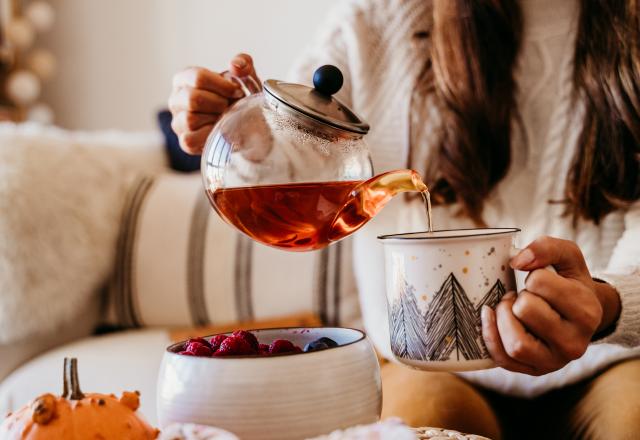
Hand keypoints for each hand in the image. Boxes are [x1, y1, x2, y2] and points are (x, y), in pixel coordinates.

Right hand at [168, 53, 259, 154]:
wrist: (245, 124)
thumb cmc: (238, 98)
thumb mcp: (244, 77)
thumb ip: (243, 63)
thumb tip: (236, 66)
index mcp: (184, 79)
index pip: (197, 77)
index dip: (222, 85)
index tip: (237, 91)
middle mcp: (175, 100)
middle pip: (193, 99)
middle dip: (219, 103)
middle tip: (231, 106)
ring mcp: (178, 122)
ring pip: (190, 119)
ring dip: (215, 119)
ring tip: (225, 117)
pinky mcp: (185, 142)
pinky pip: (190, 139)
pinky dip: (209, 135)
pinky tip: (219, 130)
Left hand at [481, 236, 620, 374]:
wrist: (579, 316)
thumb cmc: (569, 283)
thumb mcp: (568, 257)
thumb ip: (547, 247)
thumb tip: (517, 260)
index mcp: (587, 311)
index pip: (540, 282)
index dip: (533, 276)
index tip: (540, 281)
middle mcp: (575, 343)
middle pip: (526, 310)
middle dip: (517, 296)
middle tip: (523, 295)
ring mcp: (555, 362)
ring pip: (515, 343)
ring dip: (503, 318)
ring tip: (510, 308)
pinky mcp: (534, 370)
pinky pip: (503, 359)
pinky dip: (490, 336)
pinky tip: (491, 317)